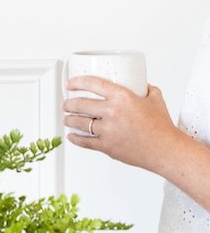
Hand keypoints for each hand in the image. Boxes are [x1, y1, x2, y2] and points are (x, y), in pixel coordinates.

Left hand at [63, 76, 179, 172]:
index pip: (93, 84)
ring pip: (80, 123)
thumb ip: (145, 88)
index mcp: (122, 97)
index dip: (77, 82)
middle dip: (69, 103)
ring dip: (69, 119)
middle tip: (65, 103)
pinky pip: (86, 142)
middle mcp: (112, 112)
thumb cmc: (162, 126)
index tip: (70, 83)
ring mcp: (108, 130)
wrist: (166, 150)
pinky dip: (76, 139)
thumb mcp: (155, 98)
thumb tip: (140, 84)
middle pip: (81, 104)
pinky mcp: (108, 147)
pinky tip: (71, 136)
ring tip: (66, 118)